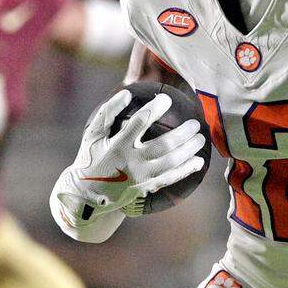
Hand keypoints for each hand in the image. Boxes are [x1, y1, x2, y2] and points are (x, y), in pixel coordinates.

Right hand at [53, 89, 205, 219]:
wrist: (86, 194)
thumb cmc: (92, 157)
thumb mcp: (92, 135)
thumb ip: (108, 113)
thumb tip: (127, 92)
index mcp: (117, 145)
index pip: (139, 123)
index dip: (154, 109)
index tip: (167, 99)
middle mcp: (130, 162)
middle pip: (163, 145)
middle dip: (182, 133)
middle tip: (195, 123)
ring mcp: (139, 177)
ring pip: (170, 163)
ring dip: (189, 150)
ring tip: (201, 138)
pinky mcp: (145, 188)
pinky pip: (170, 179)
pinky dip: (186, 170)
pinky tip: (198, 162)